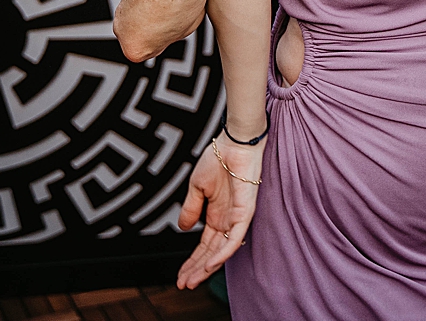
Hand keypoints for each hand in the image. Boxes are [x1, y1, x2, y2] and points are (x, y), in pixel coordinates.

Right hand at [175, 133, 264, 288]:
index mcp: (216, 214)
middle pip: (212, 252)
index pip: (204, 245)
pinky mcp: (245, 212)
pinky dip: (223, 252)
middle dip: (197, 270)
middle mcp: (227, 220)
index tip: (179, 276)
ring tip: (193, 280)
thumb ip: (190, 209)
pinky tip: (211, 264)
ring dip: (207, 267)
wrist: (233, 142)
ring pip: (223, 250)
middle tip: (184, 284)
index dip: (191, 261)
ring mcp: (237, 217)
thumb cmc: (218, 158)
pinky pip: (235, 237)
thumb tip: (182, 228)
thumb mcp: (196, 187)